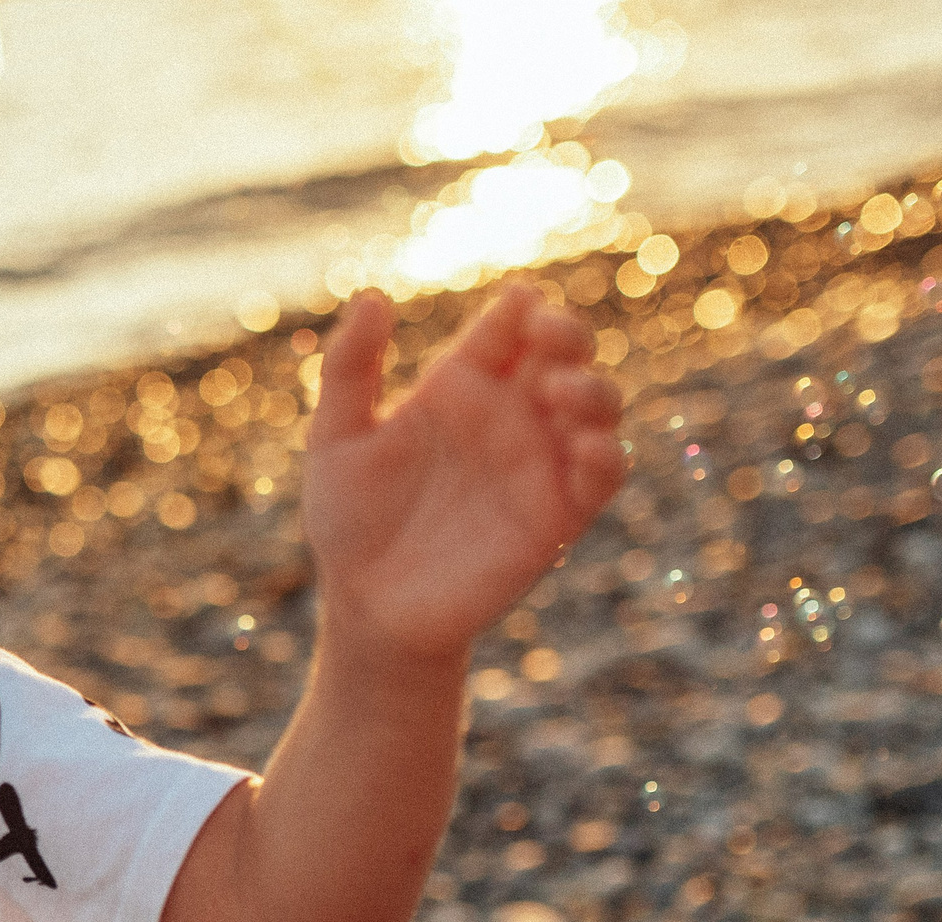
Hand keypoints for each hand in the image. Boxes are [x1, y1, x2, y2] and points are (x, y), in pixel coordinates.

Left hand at [301, 282, 624, 667]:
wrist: (365, 607)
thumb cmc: (348, 521)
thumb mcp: (335, 437)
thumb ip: (349, 367)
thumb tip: (372, 295)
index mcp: (461, 386)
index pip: (508, 327)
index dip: (520, 310)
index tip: (515, 308)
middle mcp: (508, 417)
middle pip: (563, 354)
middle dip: (568, 334)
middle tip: (547, 336)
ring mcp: (536, 465)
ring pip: (597, 408)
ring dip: (593, 389)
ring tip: (560, 389)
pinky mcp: (556, 518)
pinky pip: (604, 477)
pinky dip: (606, 454)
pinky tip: (581, 445)